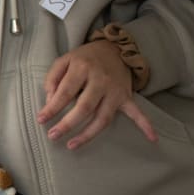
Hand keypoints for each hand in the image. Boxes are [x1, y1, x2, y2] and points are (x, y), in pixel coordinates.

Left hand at [38, 40, 157, 149]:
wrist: (113, 49)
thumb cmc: (84, 58)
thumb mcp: (64, 60)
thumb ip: (53, 78)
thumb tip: (50, 100)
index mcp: (82, 68)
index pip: (65, 92)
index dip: (52, 108)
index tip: (41, 120)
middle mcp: (100, 80)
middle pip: (84, 107)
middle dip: (67, 124)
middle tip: (53, 135)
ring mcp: (115, 90)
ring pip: (103, 117)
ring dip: (88, 134)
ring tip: (72, 145)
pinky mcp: (126, 96)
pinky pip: (137, 112)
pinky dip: (146, 124)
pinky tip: (152, 138)